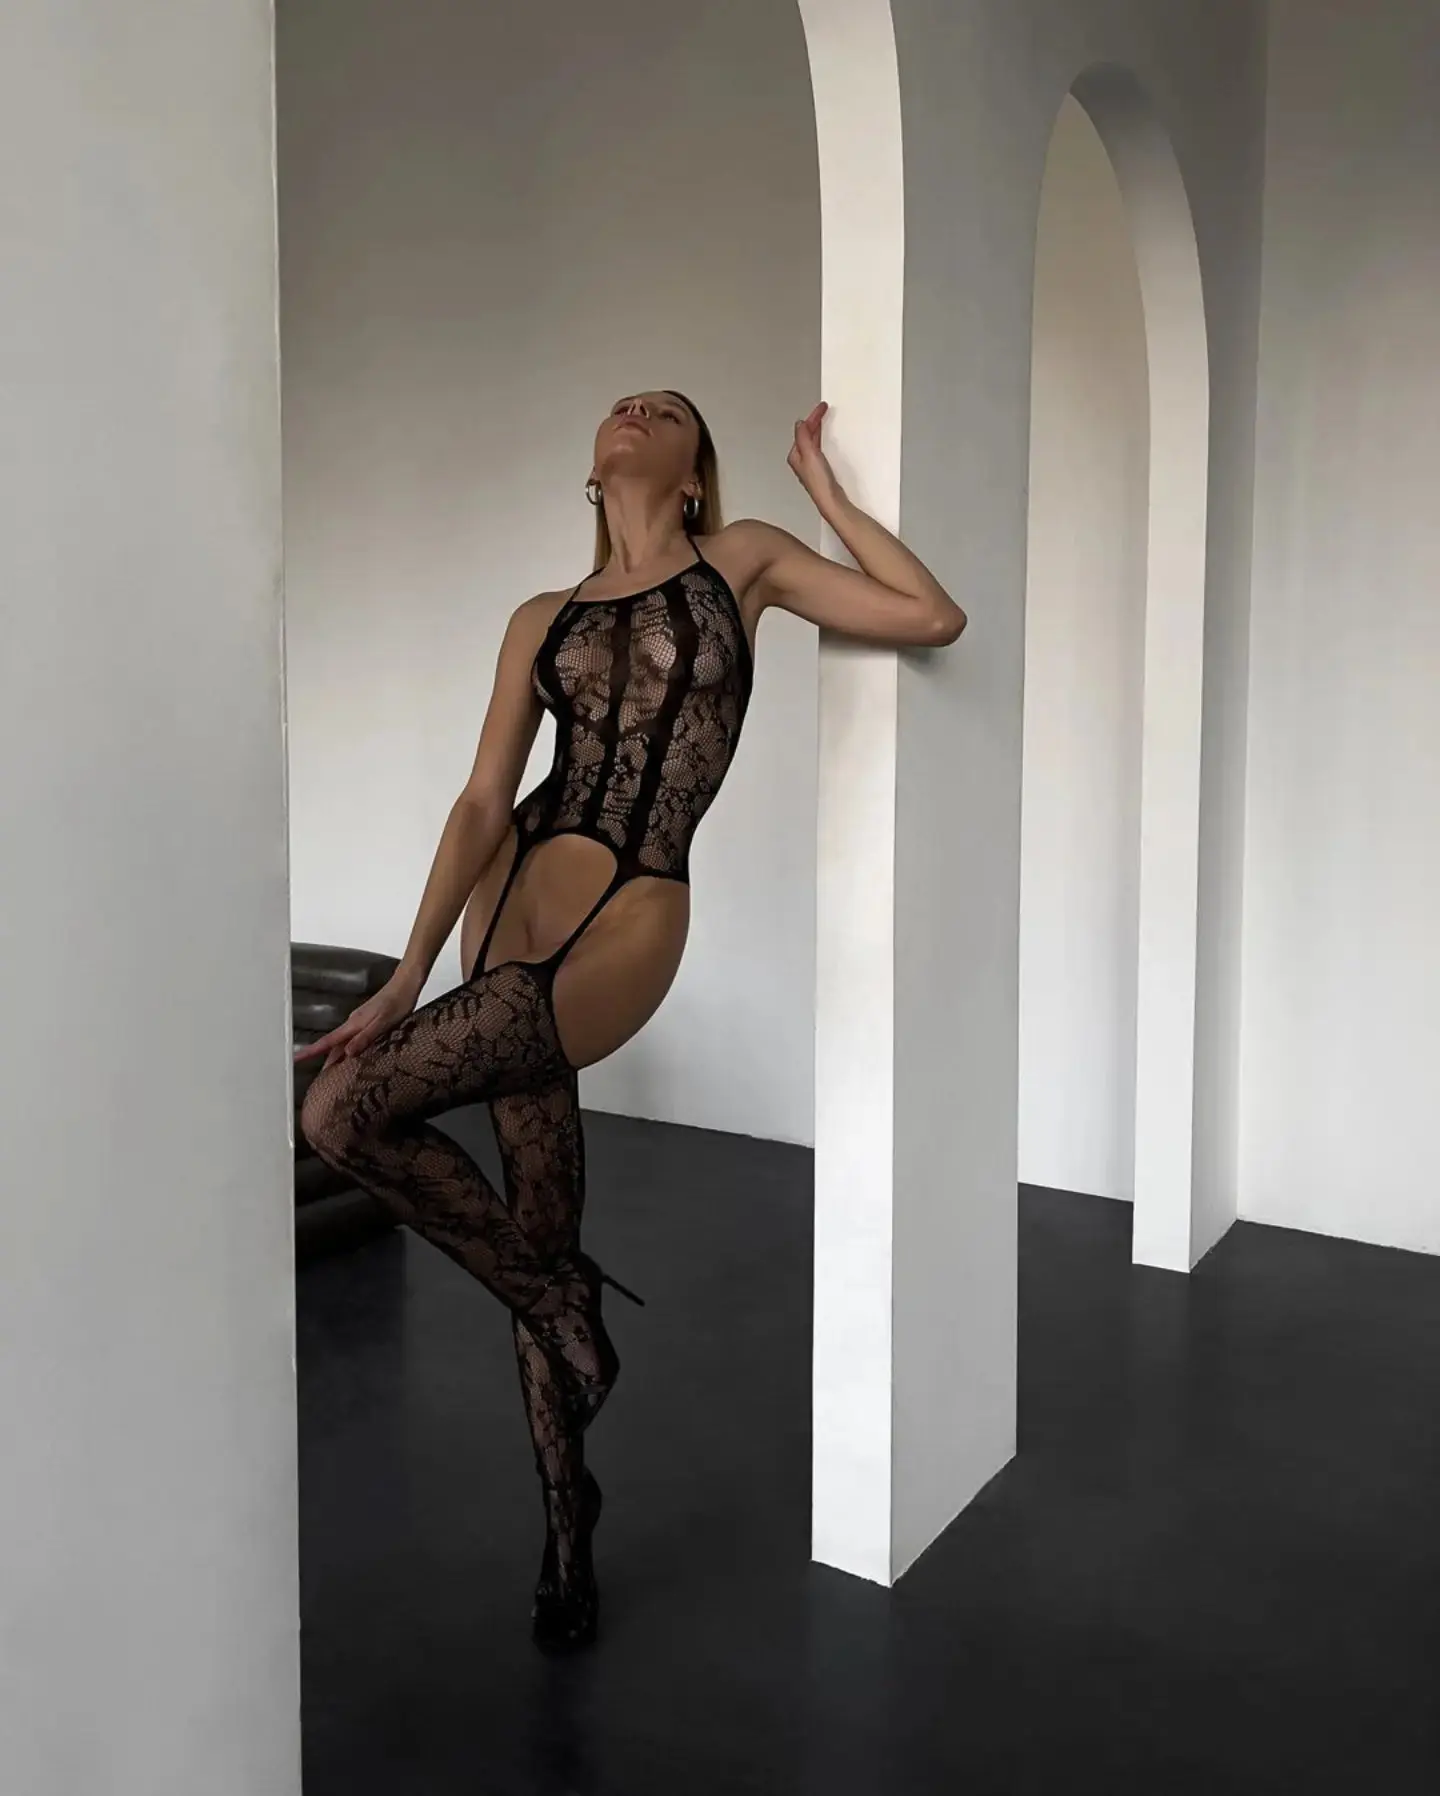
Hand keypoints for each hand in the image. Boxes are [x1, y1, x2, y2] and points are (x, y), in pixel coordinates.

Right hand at [293, 967, 424, 1069]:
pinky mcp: (367, 1021)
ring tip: (332, 1074)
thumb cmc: (397, 1004)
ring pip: (342, 1043)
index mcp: (353, 1025)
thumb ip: (365, 1037)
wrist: (405, 985)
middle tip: (317, 1081)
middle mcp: (352, 1024)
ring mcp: (359, 1022)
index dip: (311, 1052)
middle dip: (323, 1061)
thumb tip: (346, 1053)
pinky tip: (352, 1057)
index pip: (328, 1042)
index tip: (294, 1059)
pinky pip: (351, 1039)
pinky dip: (347, 1050)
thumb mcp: (382, 1023)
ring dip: (335, 1057)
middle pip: (333, 1046)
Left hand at [787, 402, 843, 515]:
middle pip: (806, 435)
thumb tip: (799, 424)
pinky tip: (826, 439)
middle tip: (823, 410)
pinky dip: (821, 440)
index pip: (802, 430)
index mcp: (795, 455)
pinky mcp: (820, 469)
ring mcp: (810, 465)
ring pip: (812, 441)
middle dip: (813, 422)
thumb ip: (803, 437)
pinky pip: (818, 448)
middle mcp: (801, 460)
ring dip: (817, 430)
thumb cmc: (819, 483)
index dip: (812, 417)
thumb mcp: (809, 453)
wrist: (831, 500)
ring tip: (823, 419)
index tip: (822, 407)